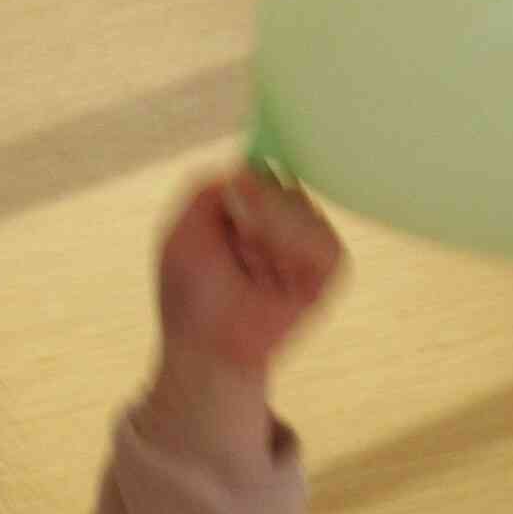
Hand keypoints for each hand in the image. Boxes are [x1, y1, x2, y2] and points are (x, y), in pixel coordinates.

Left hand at [156, 167, 344, 379]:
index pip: (265, 166)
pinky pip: (325, 245)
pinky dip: (295, 260)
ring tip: (254, 273)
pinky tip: (277, 283)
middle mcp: (282, 217)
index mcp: (251, 204)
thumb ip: (207, 187)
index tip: (234, 214)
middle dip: (255, 217)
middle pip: (285, 182)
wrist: (211, 347)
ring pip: (305, 209)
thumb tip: (252, 171)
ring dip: (271, 242)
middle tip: (237, 253)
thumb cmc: (192, 294)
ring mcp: (307, 243)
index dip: (252, 182)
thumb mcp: (183, 230)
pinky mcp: (329, 271)